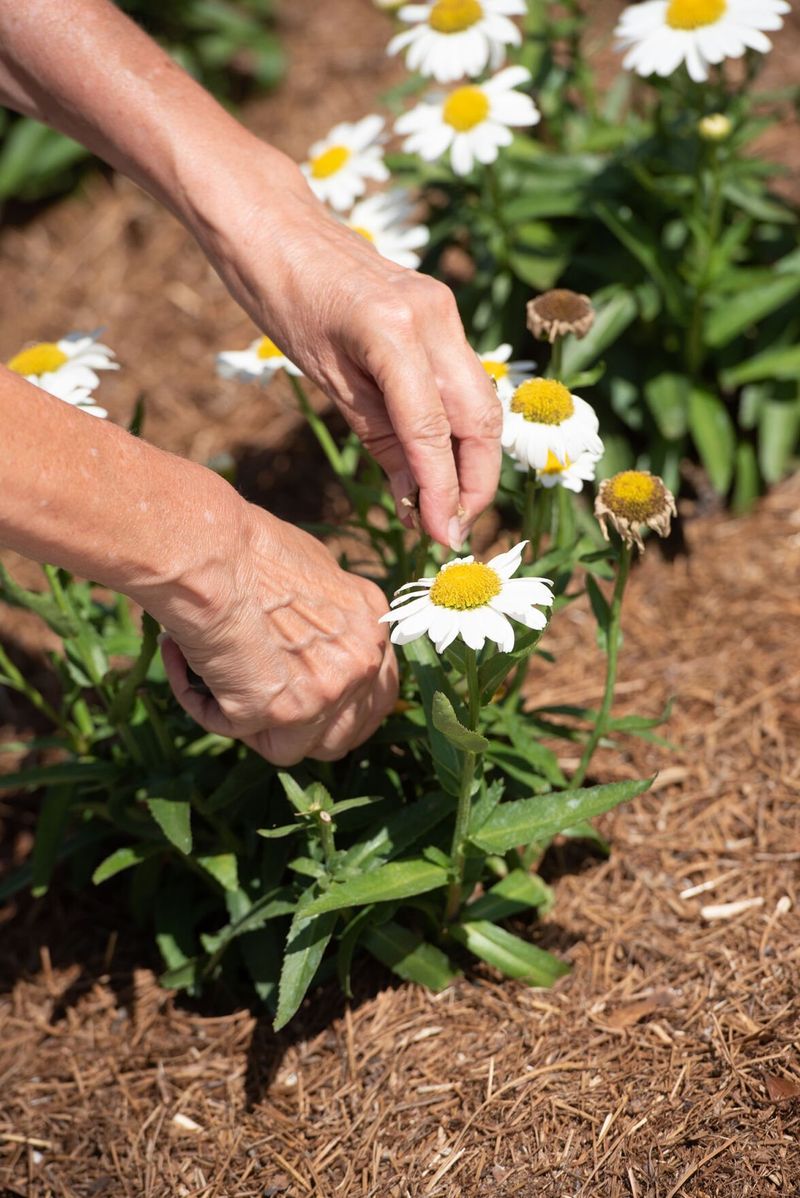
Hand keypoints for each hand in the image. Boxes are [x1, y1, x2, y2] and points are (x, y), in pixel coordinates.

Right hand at [156, 504, 398, 764]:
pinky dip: (202, 702)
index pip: (377, 692)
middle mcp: (359, 664)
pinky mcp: (277, 712)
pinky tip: (183, 660)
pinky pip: (235, 731)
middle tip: (261, 712)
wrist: (213, 555)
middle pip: (345, 733)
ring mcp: (323, 694)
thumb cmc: (249, 548)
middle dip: (305, 731)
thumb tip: (313, 631)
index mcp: (371, 628)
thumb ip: (327, 612)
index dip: (342, 707)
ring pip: (294, 749)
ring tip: (214, 683)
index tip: (310, 703)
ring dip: (254, 728)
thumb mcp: (315, 569)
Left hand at [194, 157, 502, 550]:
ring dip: (472, 458)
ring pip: (482, 402)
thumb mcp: (325, 379)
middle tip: (453, 527)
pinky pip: (463, 380)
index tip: (442, 538)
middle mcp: (433, 317)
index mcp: (393, 331)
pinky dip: (457, 426)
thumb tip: (415, 499)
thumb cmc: (282, 298)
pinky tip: (438, 458)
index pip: (434, 432)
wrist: (275, 226)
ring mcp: (444, 309)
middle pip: (480, 419)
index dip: (443, 492)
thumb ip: (380, 438)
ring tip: (447, 504)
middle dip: (475, 482)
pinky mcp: (442, 311)